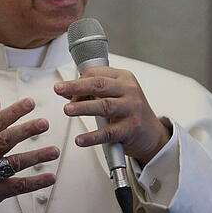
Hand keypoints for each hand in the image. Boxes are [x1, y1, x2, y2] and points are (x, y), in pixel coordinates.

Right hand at [0, 93, 59, 212]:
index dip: (14, 111)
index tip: (30, 103)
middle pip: (6, 140)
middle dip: (26, 130)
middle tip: (44, 123)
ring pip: (14, 163)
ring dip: (37, 156)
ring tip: (54, 151)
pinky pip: (18, 186)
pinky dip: (36, 182)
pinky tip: (50, 177)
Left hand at [54, 67, 170, 164]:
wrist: (152, 133)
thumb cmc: (130, 111)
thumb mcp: (115, 94)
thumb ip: (94, 92)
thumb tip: (68, 93)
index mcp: (124, 78)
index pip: (97, 73)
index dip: (77, 81)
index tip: (63, 89)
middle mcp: (129, 90)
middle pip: (99, 85)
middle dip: (76, 87)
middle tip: (59, 89)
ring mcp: (131, 109)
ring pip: (104, 106)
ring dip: (84, 107)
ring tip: (68, 110)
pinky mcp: (131, 128)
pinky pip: (109, 133)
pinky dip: (93, 137)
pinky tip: (81, 139)